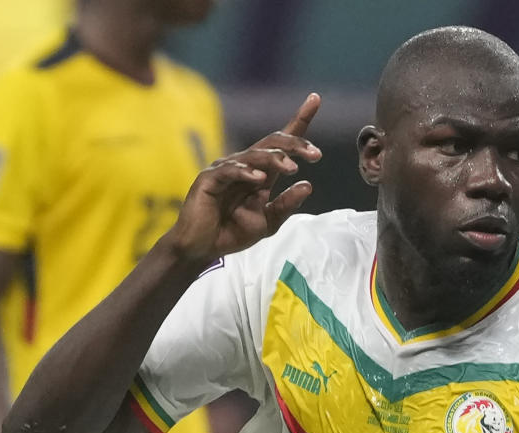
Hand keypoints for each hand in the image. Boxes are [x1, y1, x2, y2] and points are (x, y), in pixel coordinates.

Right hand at [169, 93, 322, 262]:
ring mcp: (226, 169)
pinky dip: (245, 172)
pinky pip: (229, 170)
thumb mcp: (268, 221)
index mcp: (261, 172)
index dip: (299, 120)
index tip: (315, 99)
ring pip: (254, 154)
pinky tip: (259, 177)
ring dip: (275, 159)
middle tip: (315, 154)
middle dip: (295, 144)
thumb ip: (286, 204)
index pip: (282, 143)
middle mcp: (245, 165)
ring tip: (292, 167)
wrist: (202, 248)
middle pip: (272, 143)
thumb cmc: (232, 232)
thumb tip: (308, 185)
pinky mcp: (209, 179)